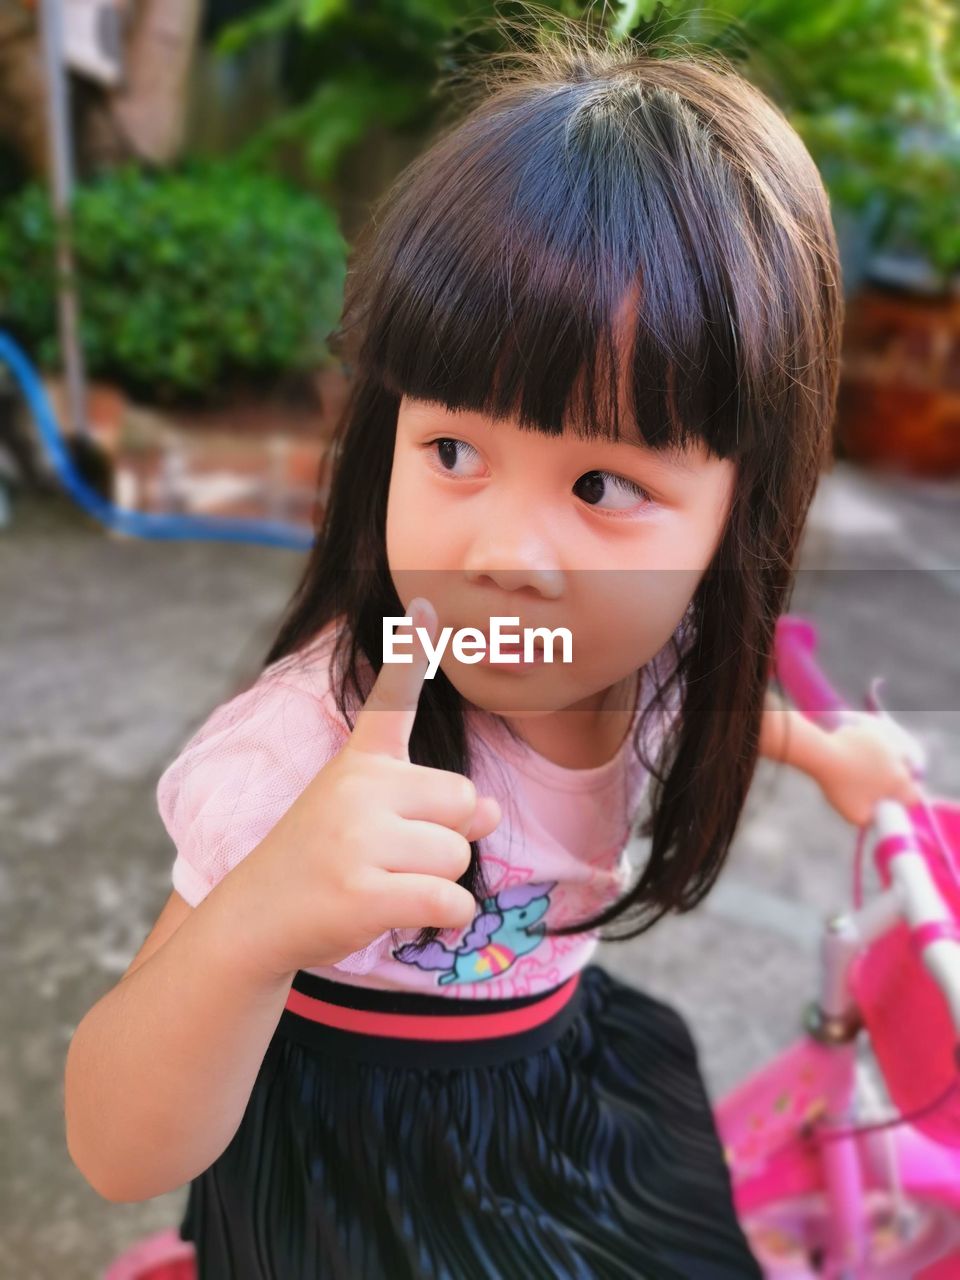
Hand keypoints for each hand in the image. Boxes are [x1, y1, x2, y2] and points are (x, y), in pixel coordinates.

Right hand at [227, 597, 501, 977]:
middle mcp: (358, 789)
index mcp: (360, 763)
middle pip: (464, 802)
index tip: (424, 605)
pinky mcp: (364, 891)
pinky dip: (444, 919)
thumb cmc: (322, 861)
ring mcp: (358, 839)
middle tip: (391, 857)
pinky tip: (401, 918)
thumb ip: (432, 805)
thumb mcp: (368, 818)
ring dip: (438, 882)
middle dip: (446, 838)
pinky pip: (451, 902)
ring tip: (384, 884)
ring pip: (459, 855)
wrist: (256, 919)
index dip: (410, 653)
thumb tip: (493, 810)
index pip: (391, 701)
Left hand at [816, 712, 924, 827]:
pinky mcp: (873, 732)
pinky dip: (868, 750)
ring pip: (891, 759)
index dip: (903, 803)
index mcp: (899, 782)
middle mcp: (899, 762)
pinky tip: (853, 755)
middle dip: (890, 783)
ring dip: (881, 764)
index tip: (889, 803)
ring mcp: (887, 745)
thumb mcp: (856, 816)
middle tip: (868, 787)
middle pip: (902, 777)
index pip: (913, 797)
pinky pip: (876, 744)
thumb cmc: (841, 787)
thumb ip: (873, 820)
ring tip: (859, 770)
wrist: (825, 756)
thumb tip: (877, 816)